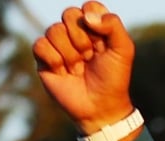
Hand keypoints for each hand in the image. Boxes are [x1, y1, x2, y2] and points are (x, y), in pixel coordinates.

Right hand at [33, 2, 134, 132]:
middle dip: (82, 39)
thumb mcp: (123, 50)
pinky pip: (40, 44)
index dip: (95, 23)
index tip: (103, 42)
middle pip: (69, 14)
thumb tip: (87, 16)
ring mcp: (58, 44)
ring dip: (71, 54)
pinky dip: (55, 60)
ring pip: (54, 30)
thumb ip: (113, 25)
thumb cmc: (114, 78)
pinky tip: (64, 72)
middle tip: (90, 56)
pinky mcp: (44, 58)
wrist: (101, 106)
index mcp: (94, 27)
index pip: (89, 6)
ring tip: (79, 68)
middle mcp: (74, 32)